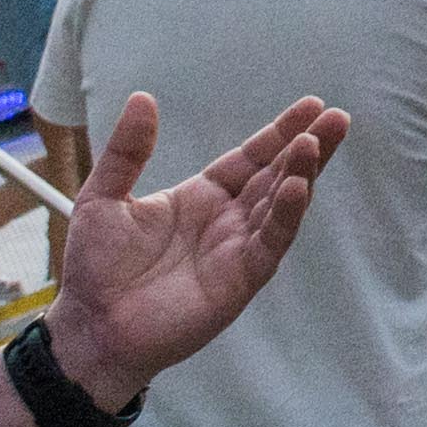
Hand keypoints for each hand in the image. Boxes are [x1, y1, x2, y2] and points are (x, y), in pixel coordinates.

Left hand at [42, 89, 348, 413]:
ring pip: (280, 206)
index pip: (251, 158)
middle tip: (337, 118)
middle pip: (277, 176)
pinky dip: (287, 215)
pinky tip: (300, 187)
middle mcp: (227, 221)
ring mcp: (236, 250)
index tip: (312, 106)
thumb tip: (142, 97)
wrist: (89, 329)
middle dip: (308, 146)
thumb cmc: (94, 269)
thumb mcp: (103, 197)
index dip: (280, 132)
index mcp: (201, 198)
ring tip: (317, 143)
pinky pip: (270, 243)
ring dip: (302, 174)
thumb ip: (127, 151)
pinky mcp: (239, 280)